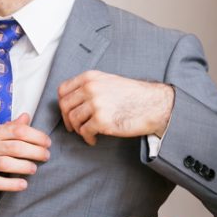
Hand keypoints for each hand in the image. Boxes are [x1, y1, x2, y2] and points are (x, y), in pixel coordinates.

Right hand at [0, 113, 51, 195]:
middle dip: (35, 151)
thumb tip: (26, 118)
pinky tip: (22, 185)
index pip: (17, 130)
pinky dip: (11, 184)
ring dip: (25, 167)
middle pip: (16, 147)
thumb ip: (6, 127)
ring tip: (34, 169)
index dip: (36, 135)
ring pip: (7, 164)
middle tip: (46, 156)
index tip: (46, 142)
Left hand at [58, 71, 174, 145]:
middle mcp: (90, 89)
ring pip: (73, 120)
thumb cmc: (133, 95)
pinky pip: (84, 132)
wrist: (153, 104)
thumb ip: (90, 87)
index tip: (67, 112)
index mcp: (90, 77)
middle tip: (74, 127)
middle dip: (68, 119)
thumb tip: (72, 101)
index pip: (63, 90)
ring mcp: (95, 104)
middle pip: (65, 106)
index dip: (63, 104)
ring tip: (88, 132)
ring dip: (78, 129)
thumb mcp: (108, 81)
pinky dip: (87, 138)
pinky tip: (94, 139)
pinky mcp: (101, 120)